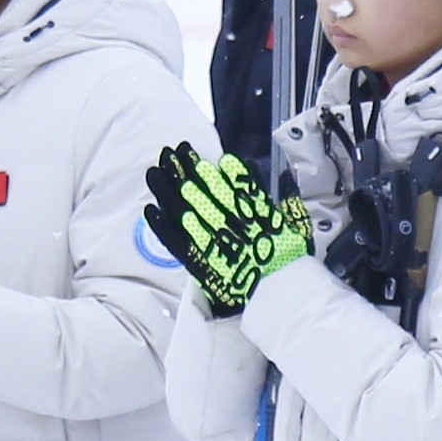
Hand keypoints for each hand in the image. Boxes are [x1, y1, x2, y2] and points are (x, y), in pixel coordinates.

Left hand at [146, 143, 307, 315]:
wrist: (279, 291)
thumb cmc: (287, 258)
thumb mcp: (292, 222)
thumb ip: (276, 195)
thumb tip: (263, 169)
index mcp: (250, 211)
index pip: (222, 181)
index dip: (202, 165)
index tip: (188, 149)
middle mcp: (228, 221)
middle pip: (199, 191)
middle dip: (181, 171)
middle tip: (166, 153)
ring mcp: (210, 240)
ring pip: (184, 211)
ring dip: (167, 191)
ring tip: (153, 172)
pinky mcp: (198, 261)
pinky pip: (176, 241)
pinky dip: (162, 226)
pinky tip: (150, 210)